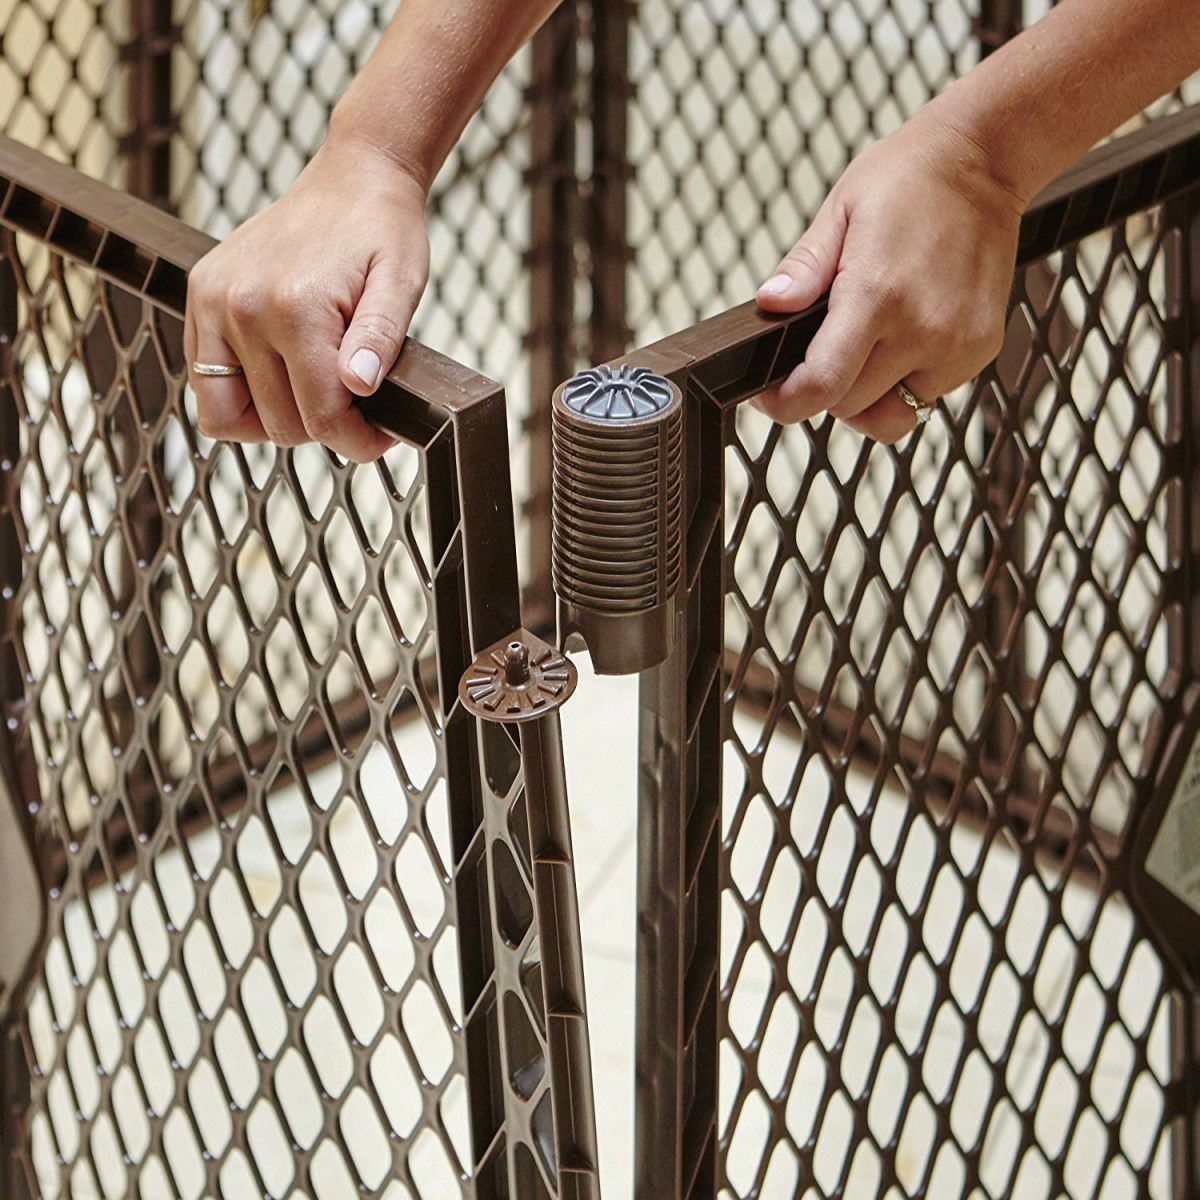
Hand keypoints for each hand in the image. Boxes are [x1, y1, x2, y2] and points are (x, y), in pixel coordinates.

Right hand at [185, 136, 429, 461]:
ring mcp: (212, 301)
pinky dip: (238, 394)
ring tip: (312, 395)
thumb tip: (358, 386)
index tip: (379, 436)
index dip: (357, 442)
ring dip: (274, 420)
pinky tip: (280, 376)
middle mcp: (242, 307)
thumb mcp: (401, 283)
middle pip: (278, 425)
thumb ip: (381, 338)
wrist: (352, 178)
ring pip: (226, 415)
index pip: (321, 418)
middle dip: (322, 429)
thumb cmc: (382, 230)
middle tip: (352, 406)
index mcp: (296, 307)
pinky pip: (202, 379)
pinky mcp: (199, 295)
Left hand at [754, 113, 1023, 441]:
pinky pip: (925, 394)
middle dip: (824, 389)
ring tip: (863, 348)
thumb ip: (802, 268)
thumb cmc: (908, 179)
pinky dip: (904, 380)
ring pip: (890, 411)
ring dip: (867, 393)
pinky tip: (901, 338)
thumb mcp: (839, 210)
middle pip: (850, 405)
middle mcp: (921, 329)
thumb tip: (770, 304)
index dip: (786, 403)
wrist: (985, 159)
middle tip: (817, 356)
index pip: (822, 386)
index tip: (770, 396)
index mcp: (877, 295)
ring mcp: (956, 345)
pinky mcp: (979, 351)